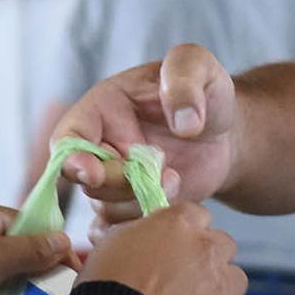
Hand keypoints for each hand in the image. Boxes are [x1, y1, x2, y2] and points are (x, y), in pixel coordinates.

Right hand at [53, 44, 241, 224]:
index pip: (68, 139)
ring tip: (176, 180)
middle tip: (161, 172)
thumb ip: (185, 79)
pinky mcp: (136, 205)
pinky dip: (137, 228)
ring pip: (106, 207)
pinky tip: (165, 210)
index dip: (72, 158)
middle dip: (120, 183)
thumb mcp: (199, 67)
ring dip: (139, 202)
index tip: (92, 170)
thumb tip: (184, 122)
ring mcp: (117, 179)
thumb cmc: (206, 94)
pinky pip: (119, 227)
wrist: (227, 134)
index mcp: (102, 110)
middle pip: (87, 180)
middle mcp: (101, 147)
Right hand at [81, 203, 248, 294]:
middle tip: (185, 277)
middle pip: (223, 245)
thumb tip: (148, 235)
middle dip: (209, 257)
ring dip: (220, 288)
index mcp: (180, 223)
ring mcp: (222, 284)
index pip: (197, 215)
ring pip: (236, 279)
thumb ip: (142, 232)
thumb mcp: (114, 241)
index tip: (173, 245)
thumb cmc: (106, 283)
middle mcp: (208, 248)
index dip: (186, 231)